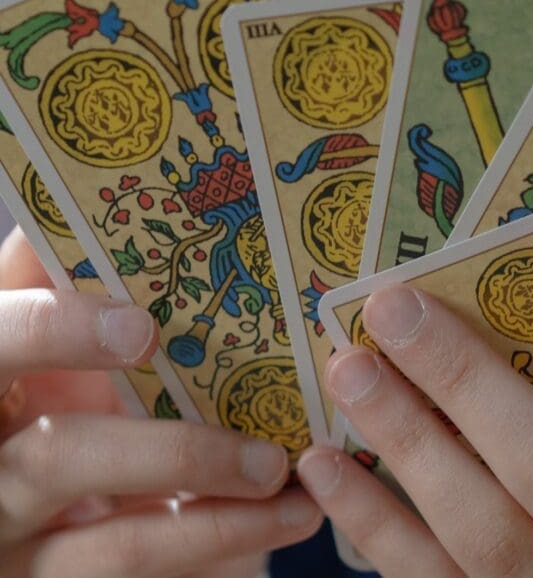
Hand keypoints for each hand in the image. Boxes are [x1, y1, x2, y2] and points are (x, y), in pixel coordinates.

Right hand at [0, 228, 323, 576]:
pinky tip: (288, 519)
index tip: (144, 329)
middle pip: (61, 457)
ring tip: (290, 487)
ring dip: (219, 517)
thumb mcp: (51, 350)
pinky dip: (222, 550)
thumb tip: (102, 204)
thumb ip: (60, 288)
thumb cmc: (56, 403)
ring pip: (115, 544)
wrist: (52, 511)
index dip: (56, 333)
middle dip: (173, 451)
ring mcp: (20, 543)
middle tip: (264, 448)